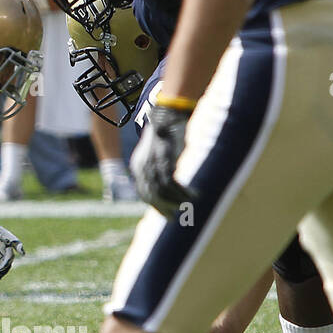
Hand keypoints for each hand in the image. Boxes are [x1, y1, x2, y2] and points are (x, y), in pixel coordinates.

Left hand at [131, 102, 195, 217]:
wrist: (167, 116)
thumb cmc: (166, 135)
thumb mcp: (158, 154)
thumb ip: (159, 169)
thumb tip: (168, 185)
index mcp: (137, 166)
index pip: (143, 192)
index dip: (155, 205)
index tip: (167, 214)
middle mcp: (141, 167)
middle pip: (151, 195)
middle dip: (164, 208)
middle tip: (176, 216)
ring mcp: (152, 164)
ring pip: (162, 192)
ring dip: (177, 201)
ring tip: (190, 203)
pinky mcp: (164, 160)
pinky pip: (172, 183)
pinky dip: (183, 192)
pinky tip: (194, 195)